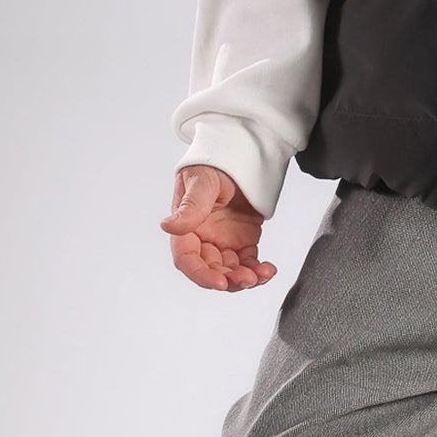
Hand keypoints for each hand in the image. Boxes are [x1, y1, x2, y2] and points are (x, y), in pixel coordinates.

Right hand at [159, 163, 276, 290]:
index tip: (220, 282)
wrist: (240, 154)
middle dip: (228, 280)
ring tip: (262, 275)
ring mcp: (223, 241)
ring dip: (245, 279)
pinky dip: (258, 271)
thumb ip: (190, 206)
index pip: (187, 259)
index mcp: (187, 227)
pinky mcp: (243, 241)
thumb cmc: (214, 163)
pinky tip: (268, 270)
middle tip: (247, 279)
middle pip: (210, 270)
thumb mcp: (201, 181)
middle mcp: (202, 238)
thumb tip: (168, 226)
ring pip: (230, 271)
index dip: (201, 274)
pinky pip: (248, 263)